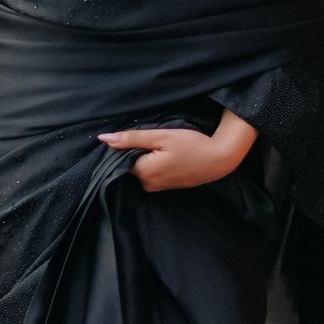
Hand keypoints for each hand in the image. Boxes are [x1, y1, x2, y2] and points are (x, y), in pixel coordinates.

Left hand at [100, 112, 257, 194]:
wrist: (219, 159)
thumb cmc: (192, 144)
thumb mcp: (161, 136)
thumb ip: (132, 138)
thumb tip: (104, 138)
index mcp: (143, 172)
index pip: (120, 158)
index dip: (126, 145)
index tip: (140, 136)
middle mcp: (148, 184)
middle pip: (130, 164)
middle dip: (136, 151)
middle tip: (154, 138)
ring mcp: (157, 188)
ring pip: (141, 168)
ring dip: (146, 157)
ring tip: (163, 146)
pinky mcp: (166, 187)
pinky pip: (151, 173)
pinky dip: (154, 163)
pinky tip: (167, 154)